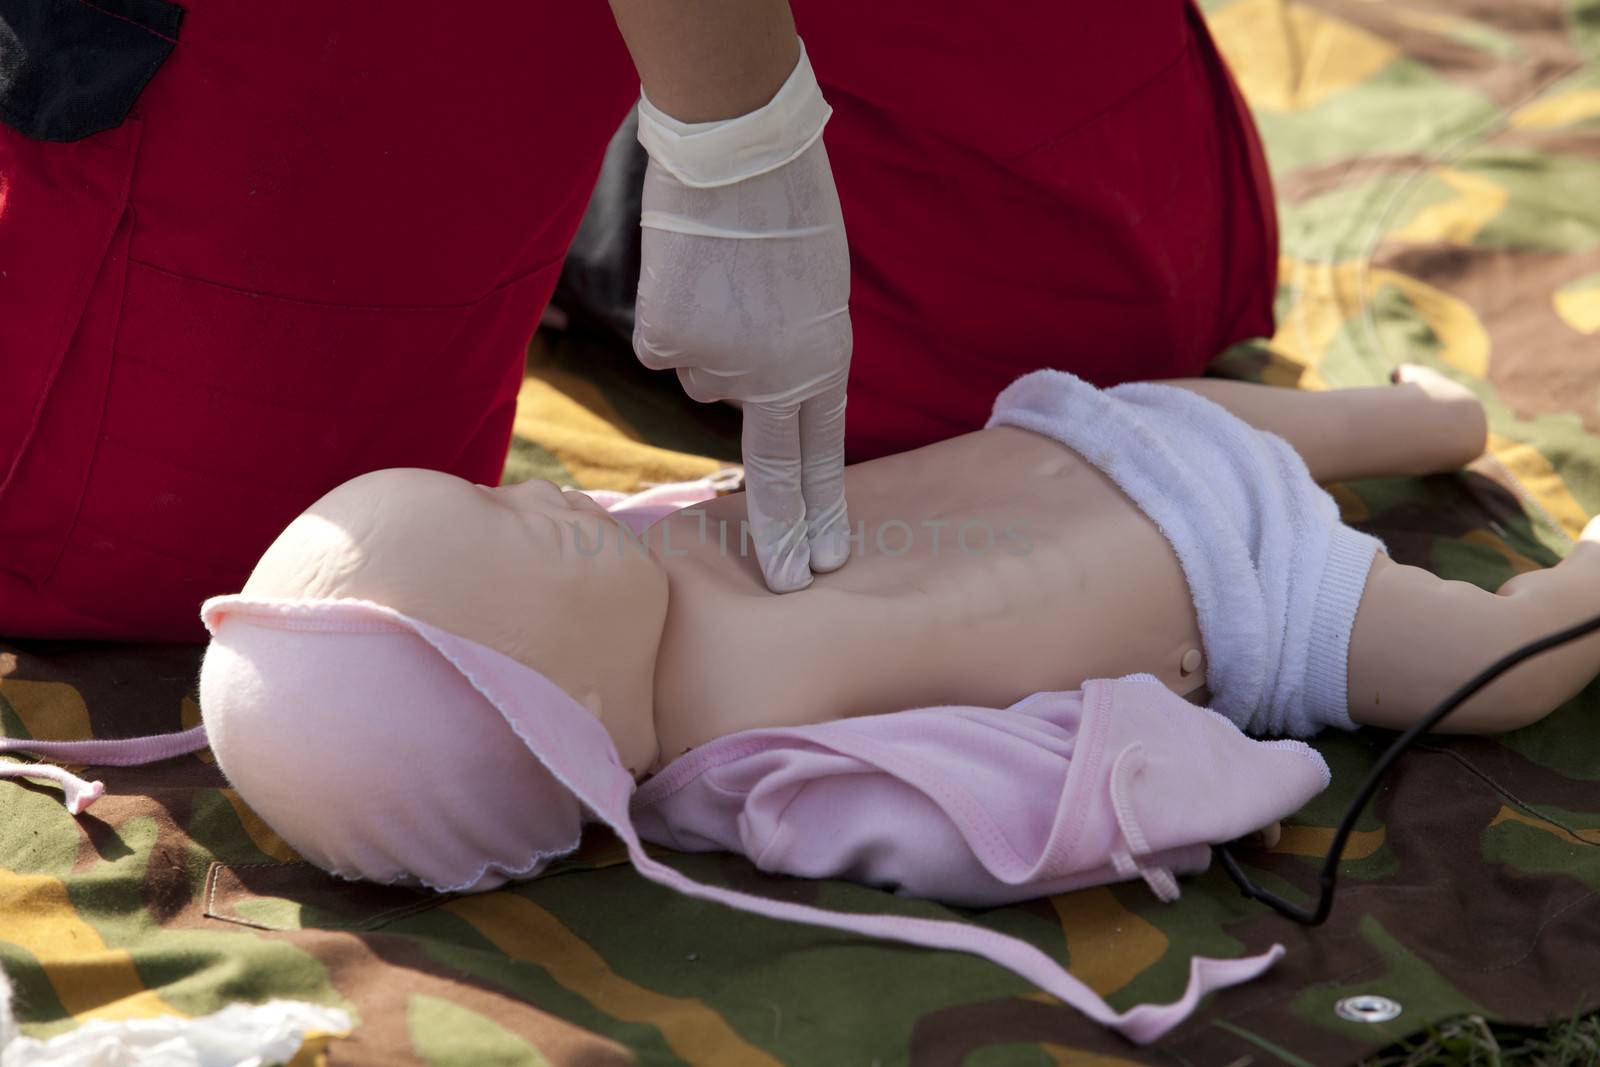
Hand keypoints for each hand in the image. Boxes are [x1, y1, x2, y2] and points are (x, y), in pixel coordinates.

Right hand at [631, 43, 851, 591]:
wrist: (739, 156)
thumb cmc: (790, 214)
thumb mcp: (817, 296)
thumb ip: (796, 354)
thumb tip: (750, 384)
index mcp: (823, 366)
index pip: (818, 462)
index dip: (819, 517)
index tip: (822, 566)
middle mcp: (771, 381)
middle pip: (766, 466)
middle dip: (781, 534)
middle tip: (791, 581)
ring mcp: (715, 366)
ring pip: (704, 375)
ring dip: (711, 342)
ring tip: (727, 285)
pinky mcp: (665, 341)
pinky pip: (666, 345)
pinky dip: (675, 319)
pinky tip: (691, 280)